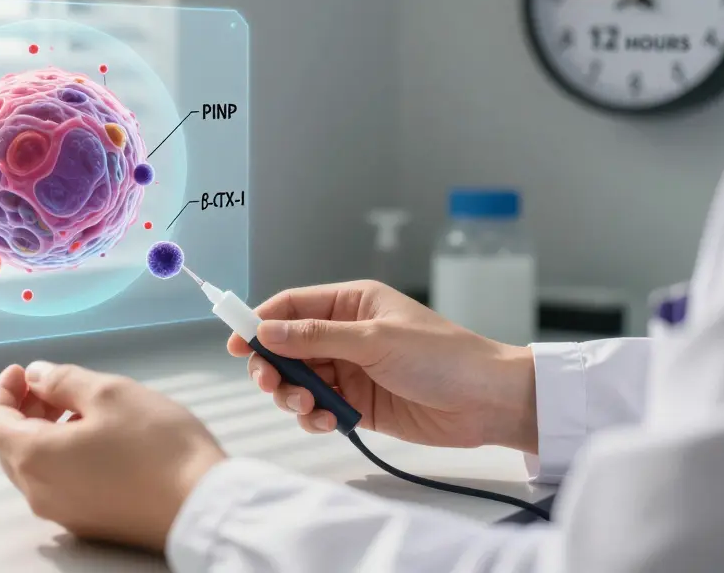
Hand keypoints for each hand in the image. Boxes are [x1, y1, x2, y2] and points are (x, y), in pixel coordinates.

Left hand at [0, 362, 226, 551]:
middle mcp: (39, 492)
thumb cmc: (158, 447)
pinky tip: (99, 440)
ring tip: (83, 409)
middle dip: (25, 409)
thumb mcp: (110, 393)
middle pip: (9, 445)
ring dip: (45, 432)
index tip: (24, 371)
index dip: (4, 389)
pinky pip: (60, 484)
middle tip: (55, 386)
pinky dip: (64, 456)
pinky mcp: (89, 523)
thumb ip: (62, 380)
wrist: (202, 507)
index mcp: (35, 457)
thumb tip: (36, 376)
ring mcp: (63, 513)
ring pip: (35, 466)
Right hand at [228, 280, 537, 452]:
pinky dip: (314, 416)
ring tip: (310, 405)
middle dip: (274, 366)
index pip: (292, 306)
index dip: (260, 322)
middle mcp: (346, 334)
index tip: (235, 343)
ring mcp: (351, 371)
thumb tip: (266, 330)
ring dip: (294, 394)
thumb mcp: (375, 340)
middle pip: (287, 347)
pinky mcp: (359, 405)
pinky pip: (319, 408)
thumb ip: (316, 337)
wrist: (488, 402)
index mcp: (352, 303)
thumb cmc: (443, 357)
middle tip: (272, 384)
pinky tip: (328, 421)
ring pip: (299, 380)